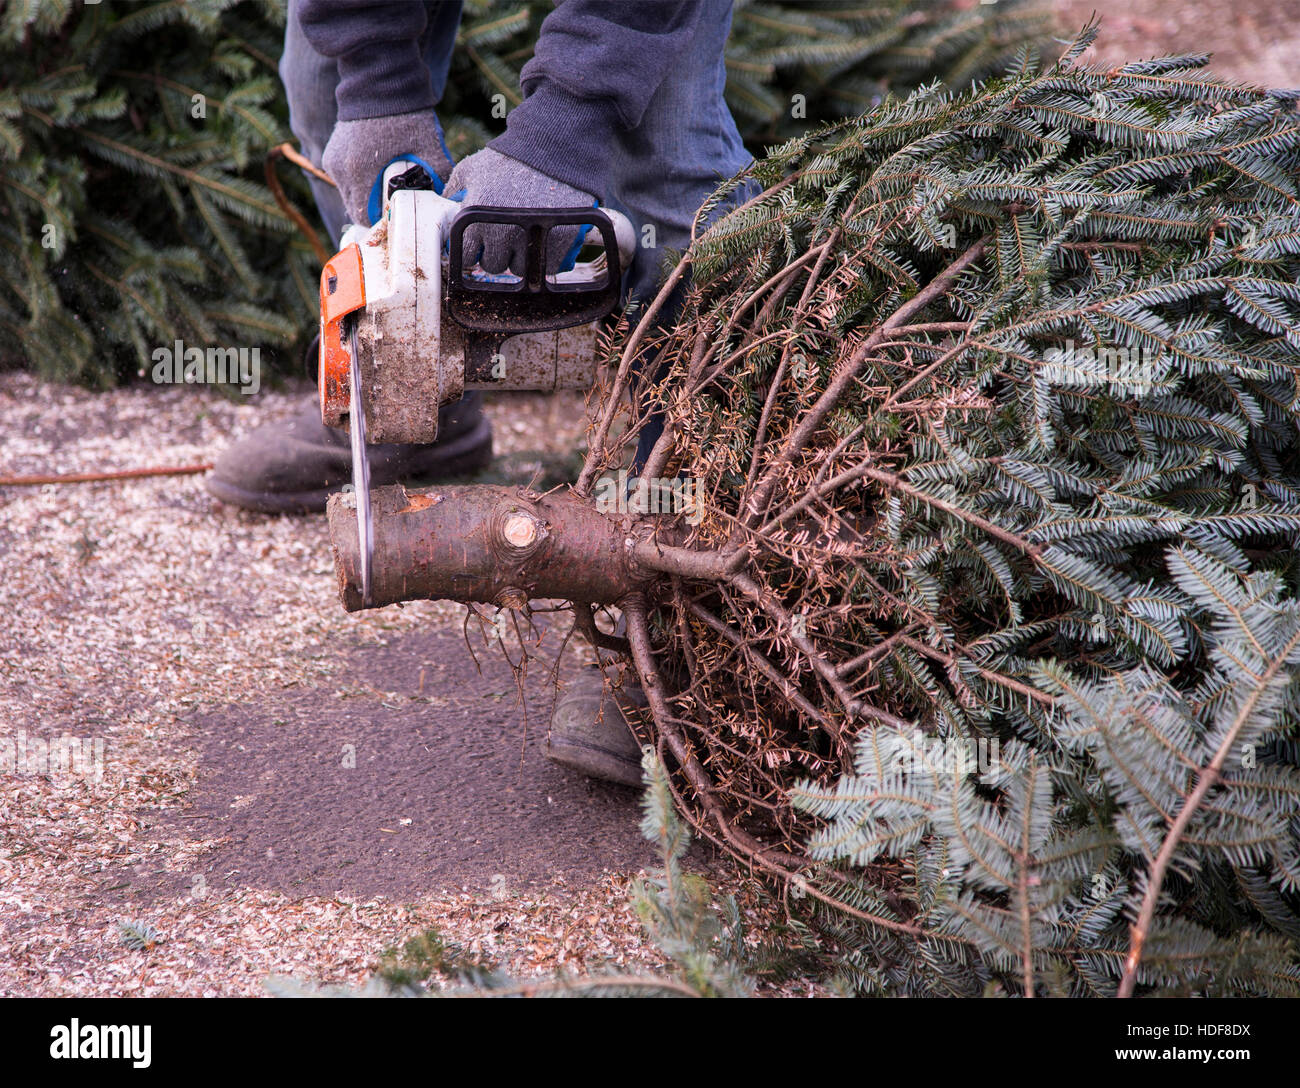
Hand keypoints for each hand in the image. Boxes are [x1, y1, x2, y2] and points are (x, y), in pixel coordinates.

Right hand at [322, 111, 452, 227]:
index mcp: (359, 171)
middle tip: (398, 207)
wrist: (380, 80)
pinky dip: (361, 182)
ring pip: (350, 194)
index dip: (382, 223)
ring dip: (368, 197)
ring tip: (389, 189)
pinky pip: (346, 179)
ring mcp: (332, 159)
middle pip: (355, 208)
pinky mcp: (332, 152)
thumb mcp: (430, 147)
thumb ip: (440, 176)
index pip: (364, 217)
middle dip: (376, 212)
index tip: (399, 220)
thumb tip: (449, 200)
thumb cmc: (406, 113)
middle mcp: (339, 169)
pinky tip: (379, 174)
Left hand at [445, 148, 594, 274]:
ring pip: (518, 269)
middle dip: (495, 254)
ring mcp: (530, 240)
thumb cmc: (509, 159)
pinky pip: (545, 266)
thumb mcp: (472, 168)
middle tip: (503, 237)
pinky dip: (544, 258)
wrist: (551, 151)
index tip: (479, 246)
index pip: (466, 257)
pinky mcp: (556, 243)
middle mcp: (501, 234)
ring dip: (518, 258)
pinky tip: (542, 240)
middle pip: (492, 266)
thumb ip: (454, 190)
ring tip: (523, 237)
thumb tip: (445, 204)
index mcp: (476, 219)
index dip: (472, 252)